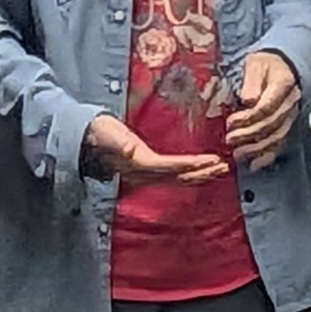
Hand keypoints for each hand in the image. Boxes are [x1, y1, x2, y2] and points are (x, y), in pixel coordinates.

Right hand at [82, 115, 228, 188]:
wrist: (86, 139)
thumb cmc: (98, 133)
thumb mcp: (107, 136)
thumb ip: (118, 143)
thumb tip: (130, 150)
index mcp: (139, 164)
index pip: (170, 167)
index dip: (191, 165)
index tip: (211, 161)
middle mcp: (145, 172)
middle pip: (179, 177)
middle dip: (202, 173)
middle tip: (224, 167)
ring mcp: (146, 173)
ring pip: (178, 178)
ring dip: (199, 175)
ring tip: (219, 169)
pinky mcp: (147, 169)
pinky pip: (173, 174)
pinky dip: (189, 172)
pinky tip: (200, 169)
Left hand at [221, 50, 302, 168]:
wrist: (285, 65)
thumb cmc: (267, 64)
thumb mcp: (256, 64)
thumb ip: (252, 81)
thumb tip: (248, 100)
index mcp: (283, 84)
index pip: (268, 106)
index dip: (248, 117)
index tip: (230, 122)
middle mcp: (291, 102)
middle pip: (272, 124)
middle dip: (249, 134)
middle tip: (230, 140)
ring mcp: (291, 116)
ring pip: (277, 136)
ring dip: (256, 148)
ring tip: (238, 155)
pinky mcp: (288, 125)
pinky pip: (280, 143)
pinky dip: (268, 156)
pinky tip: (255, 165)